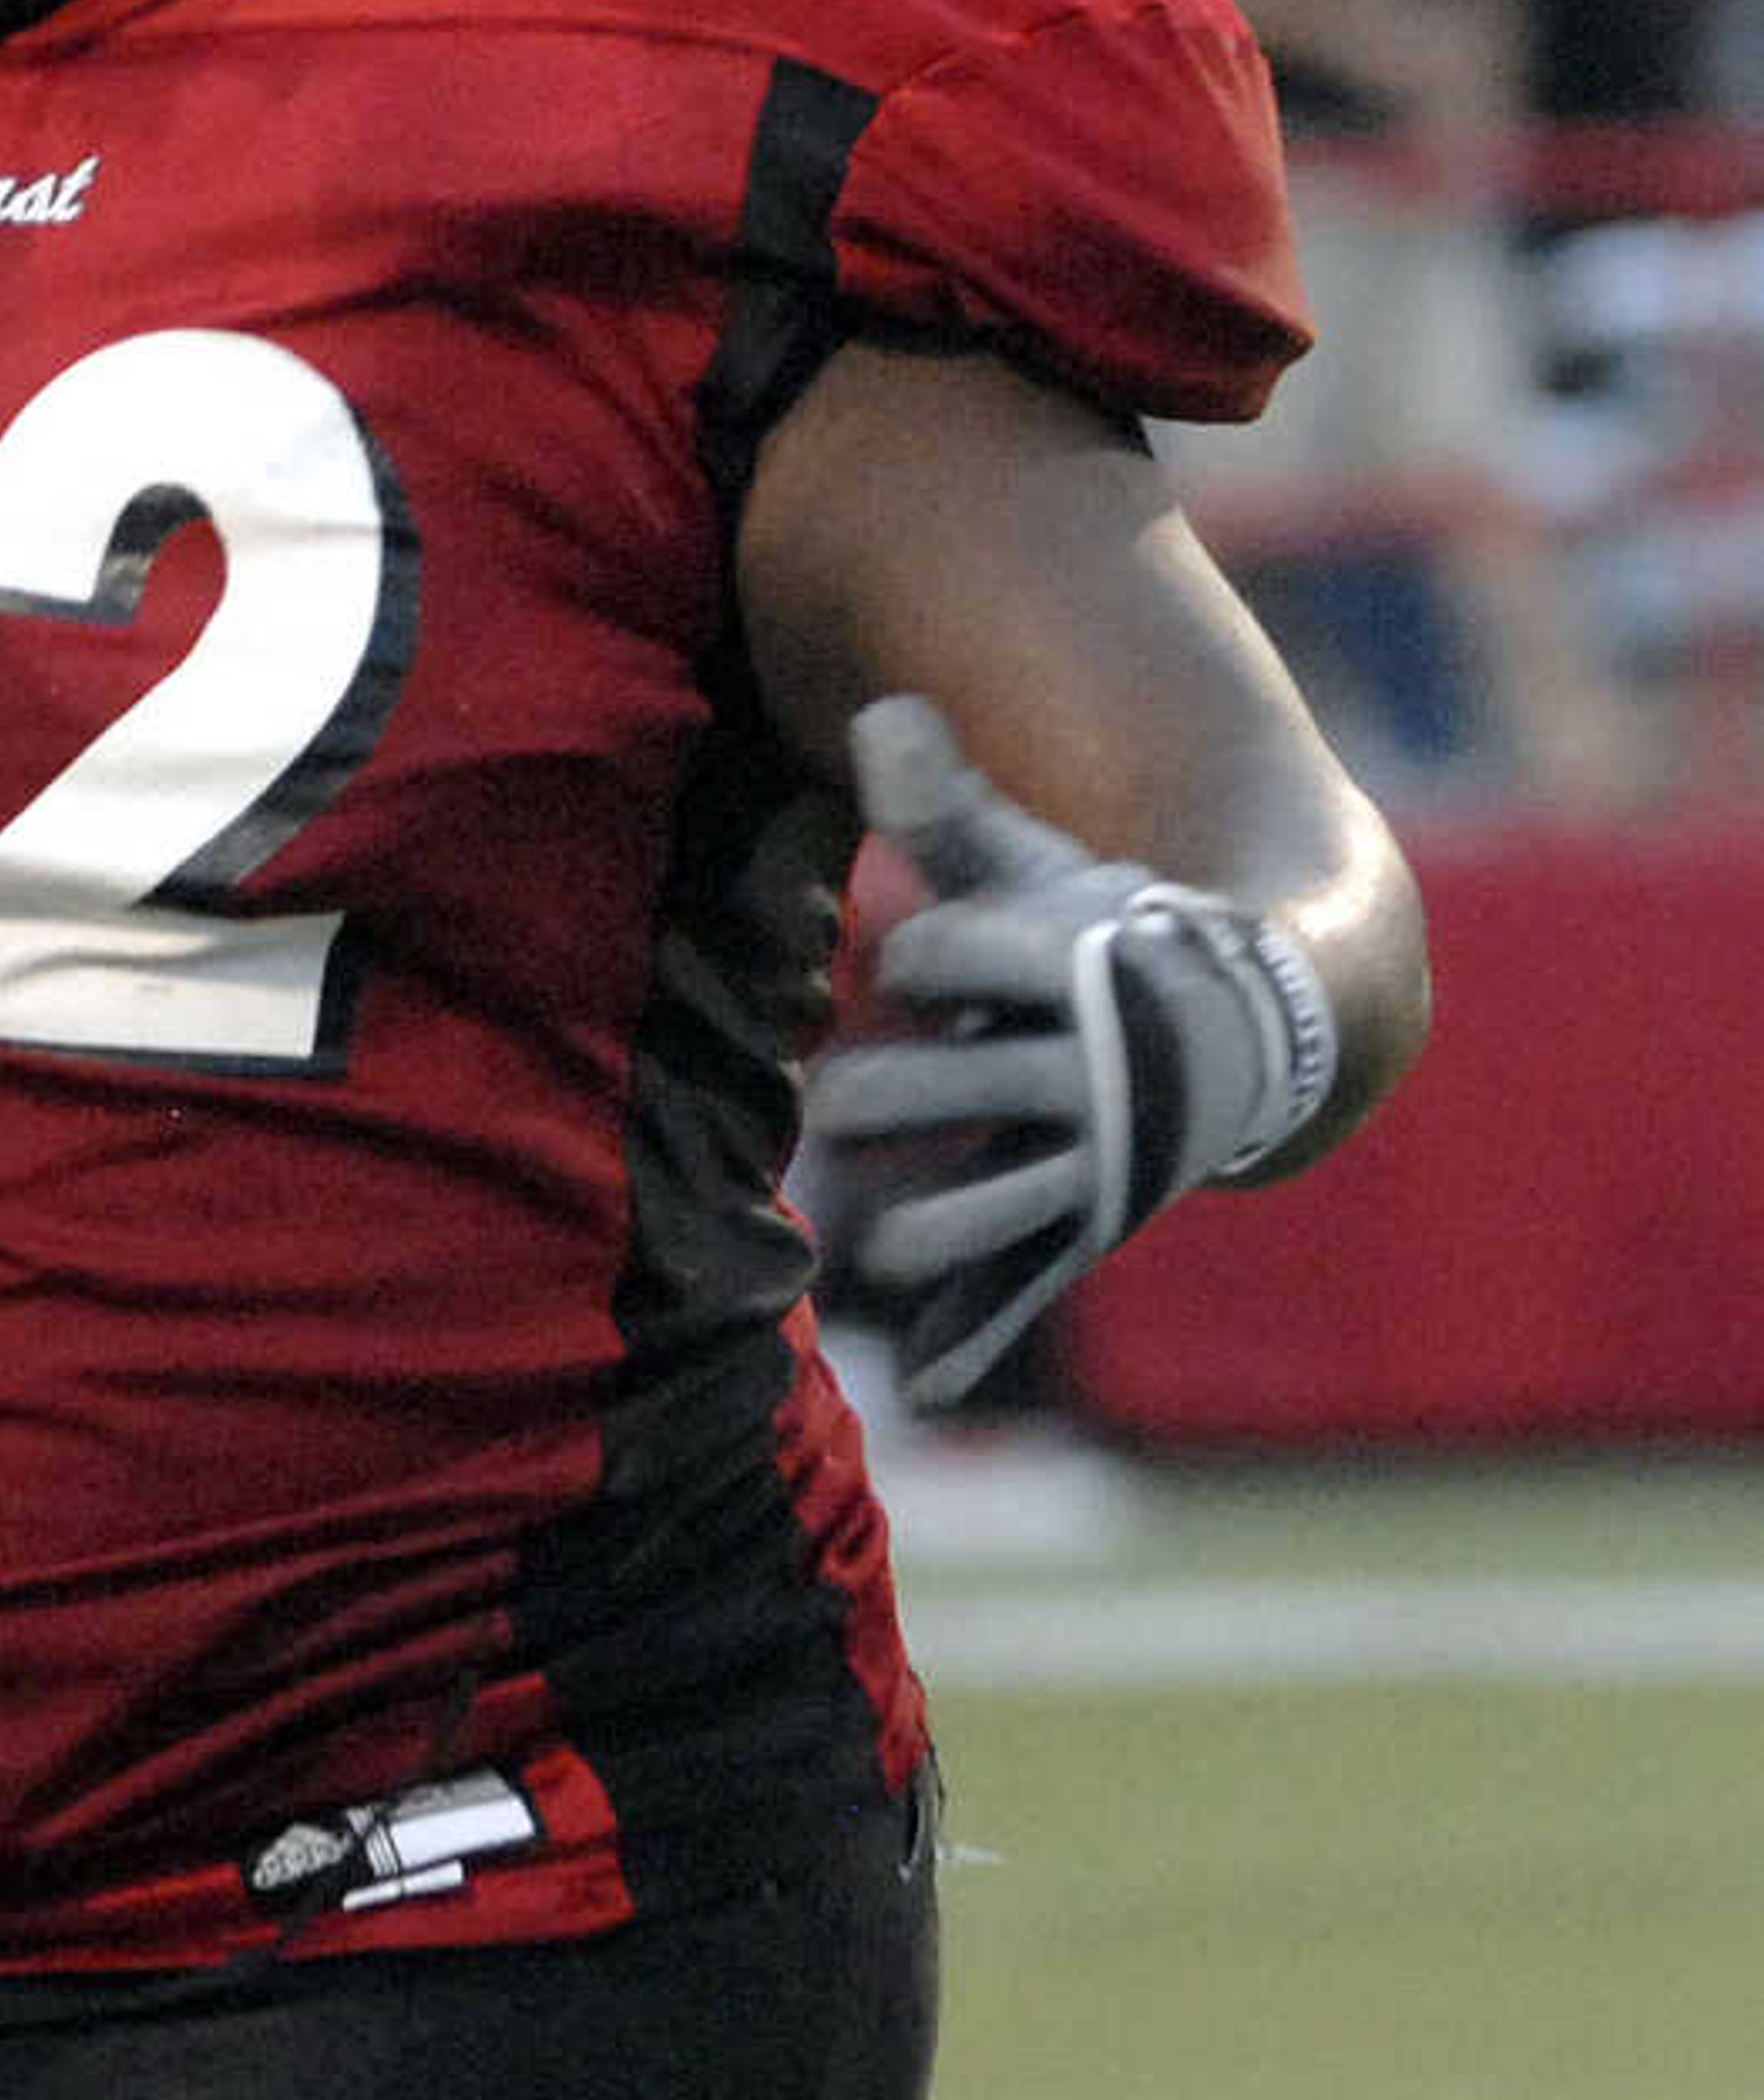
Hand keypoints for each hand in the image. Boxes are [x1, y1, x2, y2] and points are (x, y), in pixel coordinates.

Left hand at [804, 696, 1338, 1408]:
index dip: (922, 951)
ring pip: (986, 1213)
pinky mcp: (1080, 1228)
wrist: (1257, 1025)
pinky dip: (978, 1342)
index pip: (948, 952)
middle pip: (954, 1086)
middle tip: (842, 1098)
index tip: (919, 958)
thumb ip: (945, 804)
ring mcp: (1090, 1163)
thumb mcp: (1033, 860)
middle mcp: (1083, 1072)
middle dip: (881, 1093)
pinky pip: (1024, 1293)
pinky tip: (926, 1388)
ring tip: (870, 1227)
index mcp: (1065, 967)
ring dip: (916, 1230)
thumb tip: (878, 711)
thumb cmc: (1099, 928)